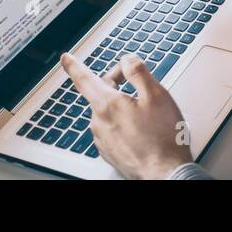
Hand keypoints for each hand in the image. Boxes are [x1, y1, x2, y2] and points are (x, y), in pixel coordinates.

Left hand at [62, 52, 193, 178]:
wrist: (165, 172)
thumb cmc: (163, 137)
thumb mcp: (156, 94)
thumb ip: (138, 71)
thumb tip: (126, 60)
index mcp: (108, 104)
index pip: (84, 78)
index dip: (74, 65)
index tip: (66, 58)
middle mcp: (99, 121)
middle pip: (101, 93)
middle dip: (116, 84)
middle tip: (139, 84)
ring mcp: (102, 138)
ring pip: (107, 111)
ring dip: (121, 105)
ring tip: (146, 113)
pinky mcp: (108, 151)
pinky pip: (111, 128)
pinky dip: (122, 123)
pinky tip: (141, 129)